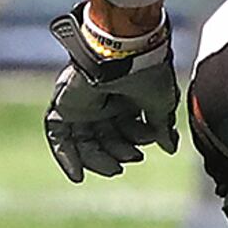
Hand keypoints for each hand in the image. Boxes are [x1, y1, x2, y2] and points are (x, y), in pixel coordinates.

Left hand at [44, 6, 179, 179]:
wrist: (122, 51)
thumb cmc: (146, 71)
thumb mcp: (161, 103)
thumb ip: (161, 127)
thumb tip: (169, 148)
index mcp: (127, 99)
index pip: (128, 129)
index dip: (138, 140)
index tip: (149, 141)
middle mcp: (104, 102)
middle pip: (106, 139)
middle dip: (120, 152)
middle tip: (131, 158)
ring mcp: (82, 105)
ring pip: (85, 141)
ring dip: (98, 160)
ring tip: (113, 169)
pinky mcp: (64, 106)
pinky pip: (58, 136)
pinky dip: (66, 157)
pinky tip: (78, 176)